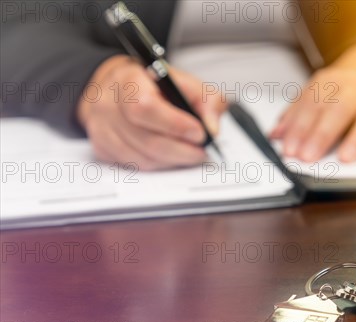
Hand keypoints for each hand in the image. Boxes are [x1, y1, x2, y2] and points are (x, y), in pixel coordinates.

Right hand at [77, 55, 226, 169]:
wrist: (120, 88)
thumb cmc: (155, 87)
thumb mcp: (186, 83)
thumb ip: (207, 100)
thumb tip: (212, 128)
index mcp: (129, 81)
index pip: (146, 107)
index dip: (176, 125)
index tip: (199, 132)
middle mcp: (109, 105)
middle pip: (146, 140)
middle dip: (181, 150)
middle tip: (201, 151)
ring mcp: (102, 129)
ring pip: (142, 158)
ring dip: (173, 160)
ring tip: (190, 153)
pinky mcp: (102, 148)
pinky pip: (135, 166)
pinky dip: (159, 164)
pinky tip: (170, 155)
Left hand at [271, 43, 355, 162]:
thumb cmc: (341, 91)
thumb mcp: (315, 94)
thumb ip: (295, 114)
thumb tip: (275, 135)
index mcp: (332, 82)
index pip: (313, 104)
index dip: (299, 127)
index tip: (290, 148)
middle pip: (340, 109)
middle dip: (322, 135)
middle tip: (308, 156)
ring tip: (344, 158)